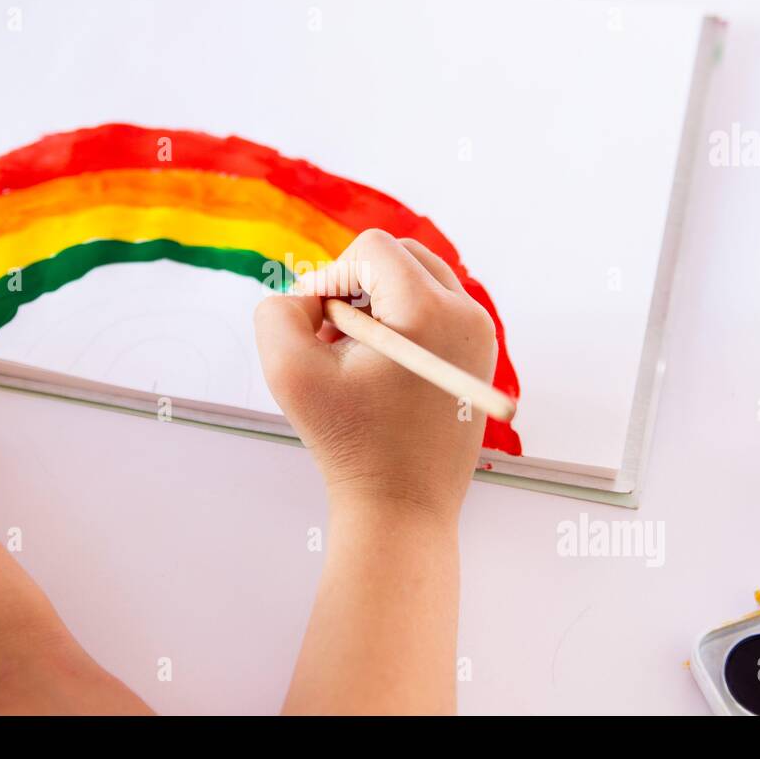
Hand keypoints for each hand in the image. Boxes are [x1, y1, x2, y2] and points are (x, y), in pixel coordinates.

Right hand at [254, 229, 496, 521]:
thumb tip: (310, 294)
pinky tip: (373, 368)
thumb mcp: (289, 371)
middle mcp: (467, 314)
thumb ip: (279, 311)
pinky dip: (399, 324)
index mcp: (430, 310)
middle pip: (402, 255)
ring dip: (376, 302)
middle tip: (330, 336)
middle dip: (357, 284)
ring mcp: (481, 336)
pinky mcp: (478, 357)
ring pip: (419, 280)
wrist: (402, 508)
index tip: (317, 326)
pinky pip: (435, 311)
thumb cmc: (349, 444)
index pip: (372, 249)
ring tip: (349, 355)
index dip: (332, 276)